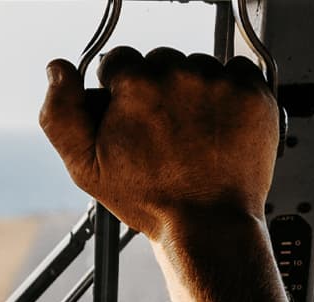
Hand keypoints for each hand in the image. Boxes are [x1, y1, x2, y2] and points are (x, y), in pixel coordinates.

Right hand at [39, 47, 278, 240]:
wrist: (208, 227)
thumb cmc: (151, 202)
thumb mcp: (86, 168)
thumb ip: (60, 114)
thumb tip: (59, 69)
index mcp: (136, 84)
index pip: (122, 62)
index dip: (124, 94)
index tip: (137, 122)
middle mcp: (180, 75)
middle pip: (162, 62)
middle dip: (161, 91)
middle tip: (168, 135)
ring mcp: (221, 83)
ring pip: (200, 68)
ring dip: (197, 92)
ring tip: (196, 137)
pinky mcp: (254, 95)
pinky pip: (240, 73)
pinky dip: (232, 95)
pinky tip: (222, 129)